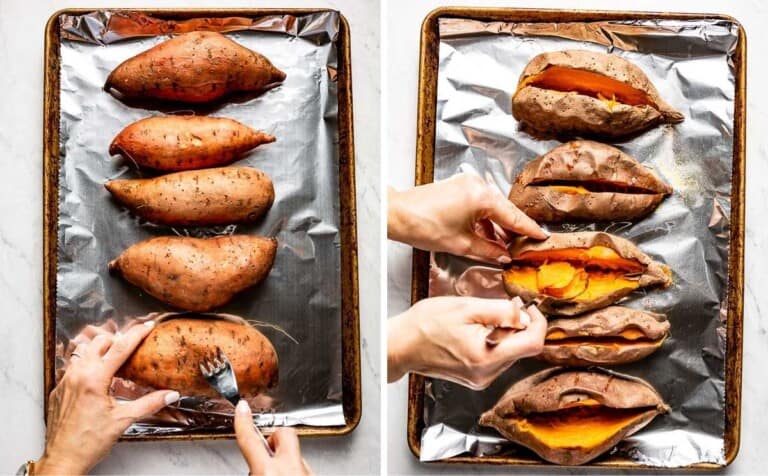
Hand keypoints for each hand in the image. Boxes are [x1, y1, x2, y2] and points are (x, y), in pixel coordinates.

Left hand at [33, 322, 179, 474]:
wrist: (63, 458)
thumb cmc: (88, 442)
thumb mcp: (123, 420)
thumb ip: (149, 404)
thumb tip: (170, 395)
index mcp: (95, 379)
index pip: (120, 348)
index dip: (136, 334)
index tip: (146, 327)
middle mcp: (78, 375)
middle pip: (99, 342)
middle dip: (117, 339)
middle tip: (132, 345)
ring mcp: (66, 381)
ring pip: (83, 352)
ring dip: (100, 350)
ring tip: (114, 358)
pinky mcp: (59, 389)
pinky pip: (73, 366)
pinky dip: (87, 364)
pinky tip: (97, 376)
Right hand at [235, 400, 311, 475]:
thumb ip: (252, 469)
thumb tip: (250, 465)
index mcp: (269, 472)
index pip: (250, 440)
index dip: (244, 421)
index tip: (242, 407)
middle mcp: (290, 468)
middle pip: (283, 433)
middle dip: (273, 436)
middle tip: (265, 447)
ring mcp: (306, 471)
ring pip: (294, 451)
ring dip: (283, 457)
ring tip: (274, 470)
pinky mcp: (314, 475)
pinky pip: (302, 465)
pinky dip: (293, 468)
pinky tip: (287, 475)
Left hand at [388, 173, 547, 263]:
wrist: (396, 214)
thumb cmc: (423, 226)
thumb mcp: (461, 244)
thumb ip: (488, 250)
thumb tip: (504, 256)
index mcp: (482, 196)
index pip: (513, 216)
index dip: (529, 230)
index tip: (542, 237)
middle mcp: (477, 185)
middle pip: (504, 210)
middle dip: (514, 229)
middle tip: (526, 245)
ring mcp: (468, 183)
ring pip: (492, 207)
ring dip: (498, 225)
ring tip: (507, 245)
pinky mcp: (459, 186)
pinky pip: (480, 203)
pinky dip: (485, 219)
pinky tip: (489, 235)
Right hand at [388, 296, 546, 389]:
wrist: (400, 345)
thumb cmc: (425, 325)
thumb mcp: (466, 307)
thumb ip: (500, 311)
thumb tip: (525, 314)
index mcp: (487, 357)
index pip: (533, 344)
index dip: (538, 322)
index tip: (529, 307)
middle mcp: (487, 374)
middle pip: (522, 348)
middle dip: (518, 325)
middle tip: (500, 307)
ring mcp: (481, 378)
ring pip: (510, 352)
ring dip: (505, 333)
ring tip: (481, 320)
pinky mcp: (475, 377)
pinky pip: (497, 357)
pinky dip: (494, 342)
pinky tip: (475, 332)